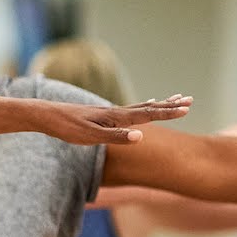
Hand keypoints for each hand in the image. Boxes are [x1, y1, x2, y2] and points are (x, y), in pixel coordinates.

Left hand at [35, 94, 192, 145]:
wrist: (47, 116)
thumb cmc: (67, 128)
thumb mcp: (91, 137)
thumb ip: (116, 137)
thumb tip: (141, 137)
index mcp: (117, 117)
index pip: (149, 115)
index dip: (168, 113)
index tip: (187, 108)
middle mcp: (117, 112)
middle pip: (149, 108)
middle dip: (170, 106)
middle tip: (190, 100)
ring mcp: (110, 113)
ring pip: (142, 107)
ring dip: (160, 105)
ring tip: (175, 99)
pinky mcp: (104, 115)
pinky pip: (131, 110)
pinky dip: (144, 107)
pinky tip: (146, 105)